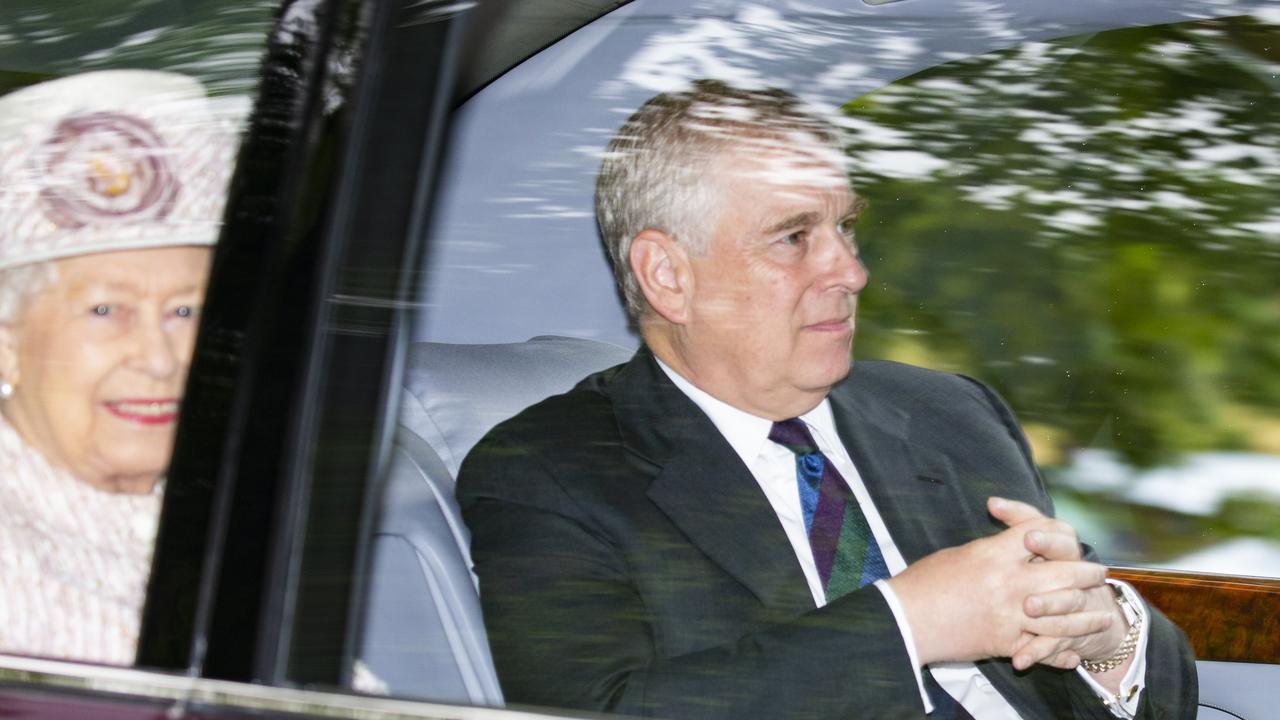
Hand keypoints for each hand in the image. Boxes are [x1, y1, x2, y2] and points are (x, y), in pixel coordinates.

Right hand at [887, 497, 1112, 665]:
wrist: (906, 620)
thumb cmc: (924, 583)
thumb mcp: (959, 554)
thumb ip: (991, 550)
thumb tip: (1010, 549)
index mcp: (994, 554)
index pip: (1041, 532)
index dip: (1057, 532)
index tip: (1067, 538)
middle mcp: (1009, 582)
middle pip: (1066, 571)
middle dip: (1088, 573)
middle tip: (1099, 573)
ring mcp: (1010, 614)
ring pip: (1065, 614)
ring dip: (1087, 615)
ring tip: (1101, 614)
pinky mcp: (1006, 643)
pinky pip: (1045, 648)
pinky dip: (1061, 652)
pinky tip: (1073, 652)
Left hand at [992, 498, 1128, 670]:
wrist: (1092, 612)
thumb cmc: (1051, 567)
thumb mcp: (1038, 542)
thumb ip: (1018, 519)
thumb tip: (992, 501)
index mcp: (1065, 549)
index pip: (1062, 535)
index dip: (1046, 536)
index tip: (1027, 537)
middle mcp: (1075, 575)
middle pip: (1070, 568)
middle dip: (1050, 576)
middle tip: (1027, 567)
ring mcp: (1077, 605)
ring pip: (1068, 604)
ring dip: (1049, 606)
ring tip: (1028, 608)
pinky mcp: (1071, 636)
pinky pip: (1056, 645)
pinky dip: (1038, 653)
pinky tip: (1020, 660)